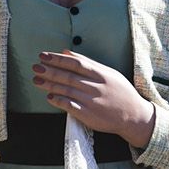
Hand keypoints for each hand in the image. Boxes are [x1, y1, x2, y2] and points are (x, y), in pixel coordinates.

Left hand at [33, 51, 154, 145]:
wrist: (133, 115)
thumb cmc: (120, 92)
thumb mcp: (109, 73)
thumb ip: (88, 62)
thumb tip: (66, 52)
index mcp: (101, 74)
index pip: (76, 63)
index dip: (58, 59)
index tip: (43, 55)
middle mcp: (96, 86)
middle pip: (69, 76)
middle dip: (50, 71)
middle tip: (35, 67)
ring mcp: (92, 101)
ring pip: (67, 90)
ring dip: (50, 85)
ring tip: (36, 80)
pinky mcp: (90, 115)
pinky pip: (71, 106)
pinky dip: (60, 101)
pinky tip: (50, 97)